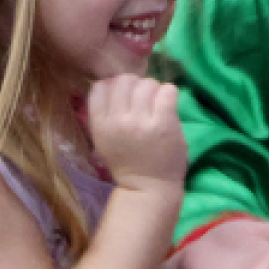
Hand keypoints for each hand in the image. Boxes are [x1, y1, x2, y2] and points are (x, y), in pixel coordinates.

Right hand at [88, 75, 186, 192]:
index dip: (113, 85)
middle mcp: (118, 121)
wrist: (149, 187)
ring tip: (156, 104)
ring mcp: (142, 122)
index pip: (100, 86)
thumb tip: (112, 82)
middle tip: (143, 100)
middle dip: (135, 85)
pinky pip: (167, 91)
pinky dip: (169, 93)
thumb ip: (104, 113)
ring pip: (147, 83)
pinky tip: (168, 105)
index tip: (123, 96)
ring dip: (153, 90)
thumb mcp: (104, 140)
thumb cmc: (126, 162)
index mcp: (100, 124)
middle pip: (124, 80)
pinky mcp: (164, 123)